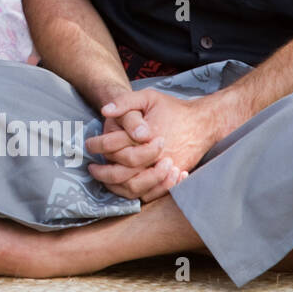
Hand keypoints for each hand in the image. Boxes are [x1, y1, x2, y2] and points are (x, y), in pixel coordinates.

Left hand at [88, 90, 215, 200]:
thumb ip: (125, 101)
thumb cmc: (173, 109)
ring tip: (104, 178)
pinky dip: (134, 193)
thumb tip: (105, 111)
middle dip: (103, 173)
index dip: (98, 146)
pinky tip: (122, 185)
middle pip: (122, 174)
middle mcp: (155, 157)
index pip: (115, 148)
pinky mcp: (172, 179)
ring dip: (115, 186)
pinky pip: (150, 194)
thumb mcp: (148, 97)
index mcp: (146, 137)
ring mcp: (164, 171)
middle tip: (92, 168)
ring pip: (134, 188)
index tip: (89, 145)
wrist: (203, 122)